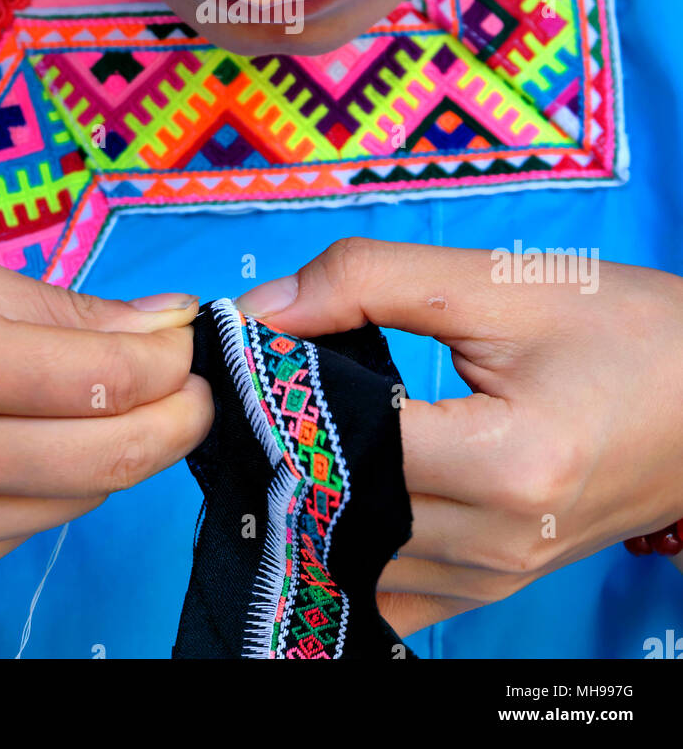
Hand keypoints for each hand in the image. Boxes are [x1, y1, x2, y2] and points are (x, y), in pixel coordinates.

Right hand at [0, 238, 211, 602]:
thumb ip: (57, 306)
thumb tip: (163, 322)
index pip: (106, 378)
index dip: (172, 358)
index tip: (187, 337)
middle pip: (110, 456)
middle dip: (178, 417)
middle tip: (192, 385)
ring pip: (75, 501)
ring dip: (118, 451)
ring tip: (111, 402)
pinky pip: (20, 533)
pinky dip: (54, 489)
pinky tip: (38, 445)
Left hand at [235, 238, 682, 635]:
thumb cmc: (624, 332)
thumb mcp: (503, 282)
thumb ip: (372, 282)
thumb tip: (262, 309)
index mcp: (508, 462)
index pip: (339, 441)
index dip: (277, 389)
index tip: (246, 345)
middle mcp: (500, 542)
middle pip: (336, 503)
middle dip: (282, 439)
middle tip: (258, 379)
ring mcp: (498, 578)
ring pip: (351, 551)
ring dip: (309, 489)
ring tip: (294, 419)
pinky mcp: (495, 587)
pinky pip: (390, 585)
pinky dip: (349, 534)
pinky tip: (339, 478)